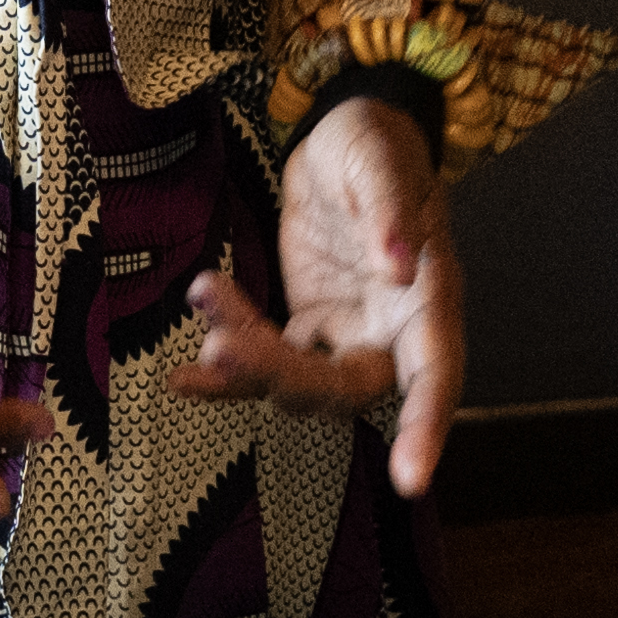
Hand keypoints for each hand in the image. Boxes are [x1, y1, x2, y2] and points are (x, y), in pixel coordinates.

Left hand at [172, 95, 461, 489]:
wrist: (343, 138)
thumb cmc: (378, 146)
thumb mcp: (382, 160)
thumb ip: (392, 210)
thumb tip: (400, 262)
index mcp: (428, 299)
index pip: (436, 376)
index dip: (425, 429)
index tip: (409, 480)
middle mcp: (390, 332)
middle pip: (345, 389)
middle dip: (282, 377)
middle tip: (223, 344)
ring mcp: (344, 335)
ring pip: (297, 383)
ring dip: (244, 363)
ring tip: (204, 304)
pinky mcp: (304, 326)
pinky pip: (265, 363)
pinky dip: (224, 376)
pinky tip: (181, 377)